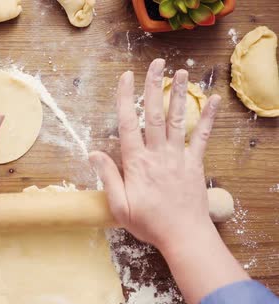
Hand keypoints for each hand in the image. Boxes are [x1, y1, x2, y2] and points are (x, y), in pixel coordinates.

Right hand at [90, 59, 219, 250]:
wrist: (183, 236)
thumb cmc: (148, 223)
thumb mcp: (119, 205)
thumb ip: (108, 177)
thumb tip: (93, 153)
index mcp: (137, 163)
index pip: (129, 124)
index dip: (126, 99)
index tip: (125, 78)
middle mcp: (158, 154)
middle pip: (155, 115)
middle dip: (154, 87)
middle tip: (156, 64)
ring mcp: (179, 157)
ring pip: (178, 120)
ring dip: (179, 95)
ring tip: (182, 72)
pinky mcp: (195, 164)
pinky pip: (202, 137)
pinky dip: (209, 118)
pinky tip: (214, 101)